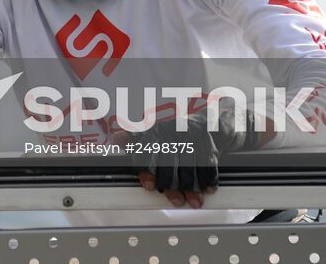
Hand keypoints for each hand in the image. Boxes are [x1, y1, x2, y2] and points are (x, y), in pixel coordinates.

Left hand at [121, 104, 256, 208]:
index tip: (150, 187)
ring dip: (192, 187)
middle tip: (174, 200)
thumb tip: (116, 139)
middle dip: (172, 184)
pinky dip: (209, 179)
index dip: (148, 171)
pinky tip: (208, 189)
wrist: (208, 124)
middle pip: (170, 162)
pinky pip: (209, 163)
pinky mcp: (209, 144)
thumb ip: (135, 139)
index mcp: (158, 132)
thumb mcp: (155, 132)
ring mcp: (192, 138)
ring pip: (190, 166)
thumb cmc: (176, 133)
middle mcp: (173, 133)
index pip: (148, 151)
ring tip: (193, 201)